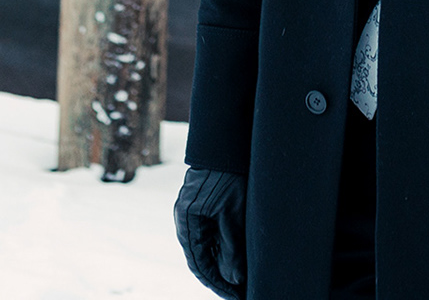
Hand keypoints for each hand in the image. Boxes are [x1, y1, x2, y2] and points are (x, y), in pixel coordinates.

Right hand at [175, 167, 246, 297]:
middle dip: (222, 277)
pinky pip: (210, 234)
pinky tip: (236, 257)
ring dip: (222, 263)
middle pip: (202, 258)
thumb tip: (234, 277)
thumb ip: (232, 246)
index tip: (235, 296)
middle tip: (240, 292)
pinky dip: (222, 248)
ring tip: (242, 279)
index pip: (200, 265)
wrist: (224, 143)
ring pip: (207, 247)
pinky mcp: (202, 206)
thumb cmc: (228, 175)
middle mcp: (186, 221)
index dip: (217, 284)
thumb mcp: (233, 212)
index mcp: (188, 223)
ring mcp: (192, 213)